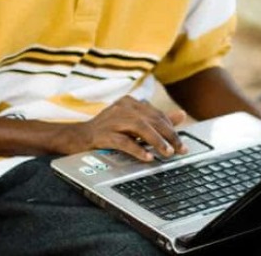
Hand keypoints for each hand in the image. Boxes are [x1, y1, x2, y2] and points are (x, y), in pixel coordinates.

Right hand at [66, 96, 188, 161]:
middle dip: (169, 136)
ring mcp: (112, 120)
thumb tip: (182, 114)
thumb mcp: (134, 123)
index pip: (157, 115)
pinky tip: (147, 157)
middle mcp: (123, 107)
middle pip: (152, 120)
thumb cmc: (108, 130)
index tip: (183, 145)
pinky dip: (137, 149)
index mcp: (131, 102)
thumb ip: (157, 119)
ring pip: (140, 128)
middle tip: (180, 150)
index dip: (172, 129)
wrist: (77, 137)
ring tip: (167, 153)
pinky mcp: (103, 134)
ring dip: (156, 141)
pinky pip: (123, 141)